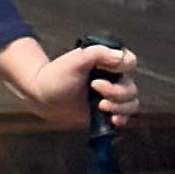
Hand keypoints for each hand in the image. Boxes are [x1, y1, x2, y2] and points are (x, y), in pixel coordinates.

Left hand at [0, 36, 140, 131]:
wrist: (43, 97)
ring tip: (100, 106)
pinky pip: (125, 116)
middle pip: (131, 87)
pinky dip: (121, 118)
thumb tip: (121, 56)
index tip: (103, 72)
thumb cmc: (57, 75)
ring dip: (119, 106)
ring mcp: (111, 95)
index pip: (130, 61)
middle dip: (115, 91)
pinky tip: (112, 120)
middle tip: (94, 87)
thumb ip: (97, 54)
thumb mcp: (75, 61)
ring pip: (131, 103)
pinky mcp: (108, 111)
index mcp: (106, 61)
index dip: (124, 68)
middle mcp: (112, 78)